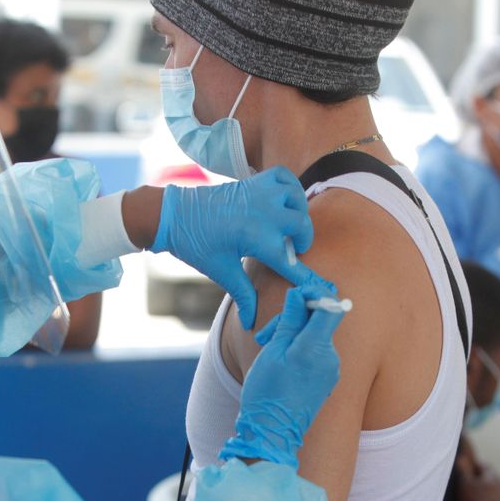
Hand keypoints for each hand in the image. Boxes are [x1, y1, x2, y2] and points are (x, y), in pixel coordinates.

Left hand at [154, 166, 322, 328]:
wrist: (175, 214)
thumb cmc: (197, 244)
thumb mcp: (221, 271)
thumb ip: (243, 294)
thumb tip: (250, 322)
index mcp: (255, 238)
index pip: (290, 262)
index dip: (309, 278)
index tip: (324, 288)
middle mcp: (262, 212)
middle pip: (303, 226)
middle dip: (303, 241)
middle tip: (293, 250)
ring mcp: (259, 193)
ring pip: (297, 200)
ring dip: (298, 214)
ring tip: (287, 226)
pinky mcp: (254, 180)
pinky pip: (285, 178)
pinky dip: (290, 188)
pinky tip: (283, 202)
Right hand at [219, 283, 345, 466]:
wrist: (272, 432)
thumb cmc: (267, 391)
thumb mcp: (273, 351)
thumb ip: (290, 321)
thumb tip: (300, 294)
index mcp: (316, 348)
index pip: (330, 306)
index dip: (314, 294)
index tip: (295, 296)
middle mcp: (331, 358)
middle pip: (318, 321)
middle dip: (291, 320)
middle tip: (263, 335)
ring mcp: (332, 370)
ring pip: (313, 337)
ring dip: (290, 336)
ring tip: (265, 350)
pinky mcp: (328, 379)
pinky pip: (315, 353)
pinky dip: (297, 351)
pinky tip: (278, 363)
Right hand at [455, 456, 499, 500]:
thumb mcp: (465, 483)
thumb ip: (463, 469)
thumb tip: (461, 456)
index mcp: (492, 476)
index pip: (484, 466)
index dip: (476, 466)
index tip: (469, 466)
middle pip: (494, 480)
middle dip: (485, 480)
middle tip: (474, 483)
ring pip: (499, 494)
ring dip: (491, 495)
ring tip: (480, 500)